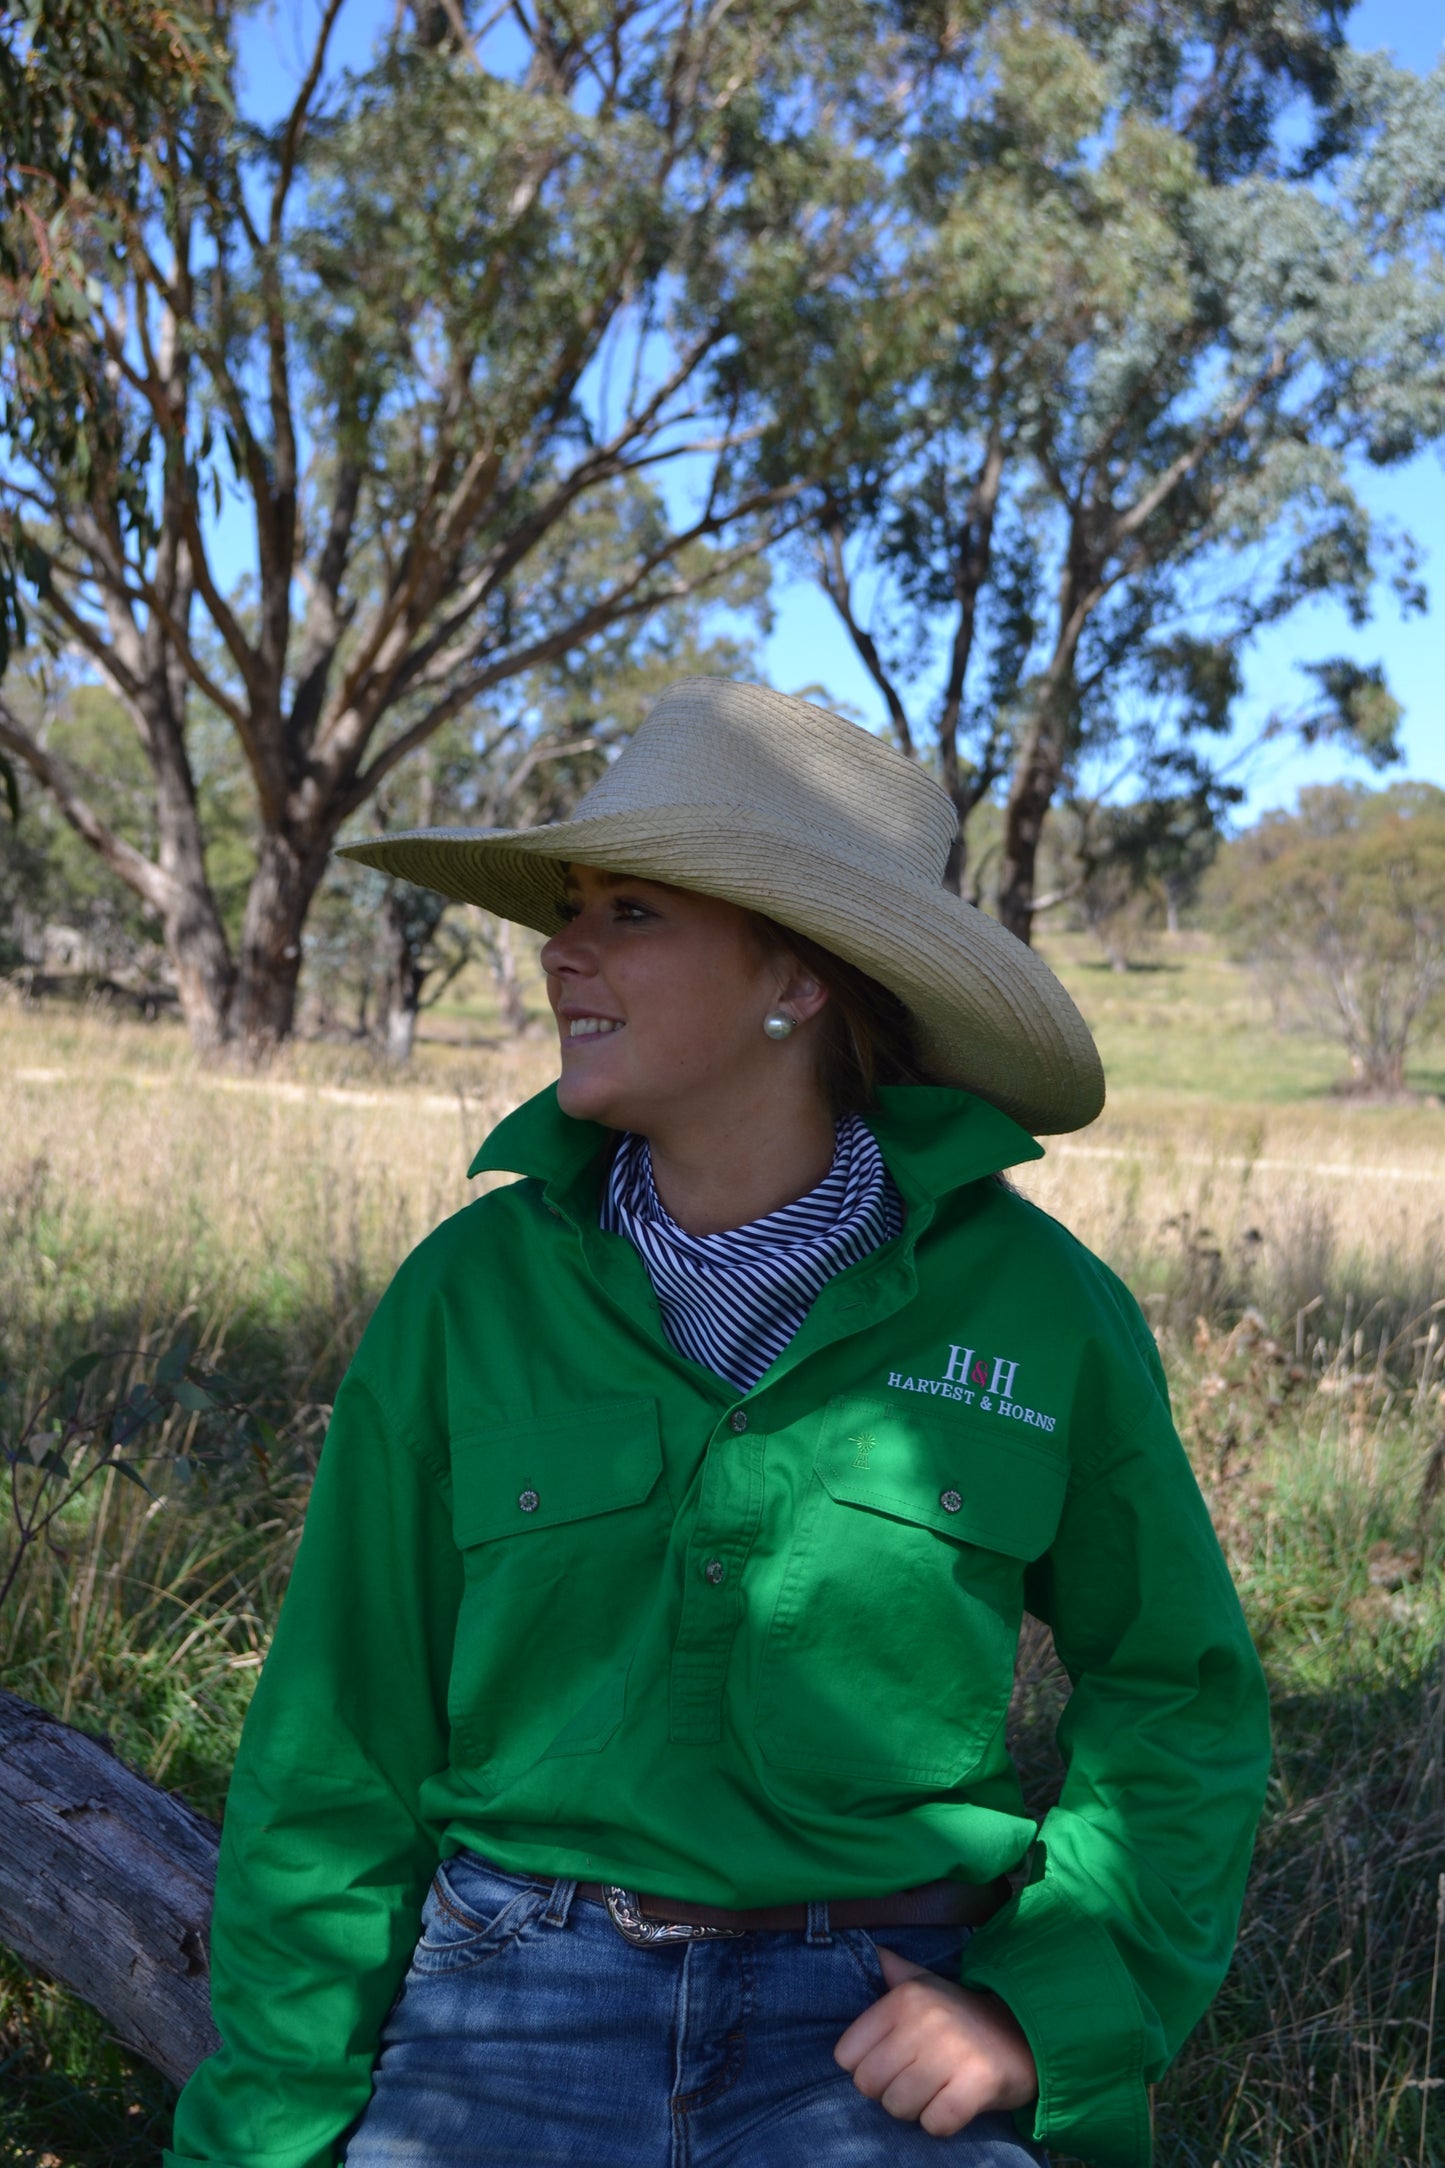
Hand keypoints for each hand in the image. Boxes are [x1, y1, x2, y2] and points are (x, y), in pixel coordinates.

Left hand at [832, 1943, 1038, 2137]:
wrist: (1026, 2030)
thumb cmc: (963, 2014)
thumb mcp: (928, 1984)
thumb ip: (896, 1973)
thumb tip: (873, 1952)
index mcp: (904, 1997)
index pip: (846, 2054)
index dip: (864, 2066)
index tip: (890, 2062)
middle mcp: (924, 2019)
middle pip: (868, 2085)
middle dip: (888, 2092)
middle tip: (914, 2081)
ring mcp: (952, 2051)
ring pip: (898, 2107)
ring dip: (915, 2109)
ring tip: (935, 2090)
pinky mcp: (978, 2084)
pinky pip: (935, 2123)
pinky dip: (941, 2122)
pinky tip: (953, 2103)